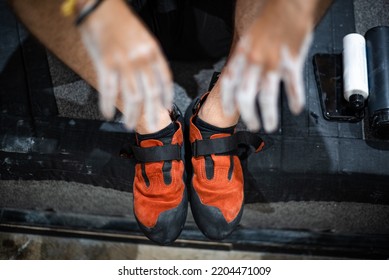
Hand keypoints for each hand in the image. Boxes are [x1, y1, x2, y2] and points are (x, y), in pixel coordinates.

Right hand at [79, 0, 172, 129]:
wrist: (100, 6)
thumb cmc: (121, 22)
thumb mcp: (143, 38)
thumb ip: (148, 59)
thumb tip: (151, 83)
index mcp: (153, 51)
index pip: (165, 80)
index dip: (166, 97)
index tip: (166, 109)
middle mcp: (141, 58)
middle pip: (150, 93)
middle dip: (151, 113)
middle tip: (151, 126)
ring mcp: (124, 62)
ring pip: (132, 96)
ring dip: (131, 114)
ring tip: (128, 125)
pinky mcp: (105, 63)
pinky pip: (108, 90)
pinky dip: (107, 104)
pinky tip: (107, 113)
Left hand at [221, 0, 315, 131]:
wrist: (288, 4)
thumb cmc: (270, 19)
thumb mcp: (249, 38)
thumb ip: (245, 59)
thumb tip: (242, 77)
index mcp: (242, 54)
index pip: (228, 83)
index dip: (227, 100)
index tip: (228, 112)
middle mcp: (254, 61)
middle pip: (246, 96)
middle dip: (248, 115)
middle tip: (251, 125)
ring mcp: (273, 63)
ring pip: (267, 97)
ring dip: (268, 116)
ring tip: (270, 126)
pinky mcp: (291, 63)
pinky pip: (292, 87)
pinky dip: (294, 101)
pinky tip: (295, 109)